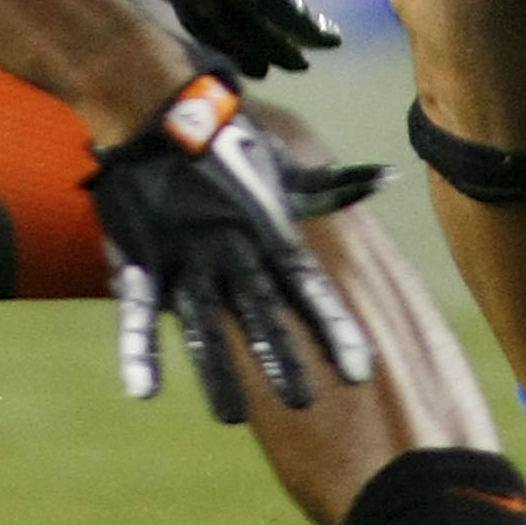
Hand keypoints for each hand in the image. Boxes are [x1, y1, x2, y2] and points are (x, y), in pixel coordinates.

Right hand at [89, 73, 380, 420]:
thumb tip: (388, 177)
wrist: (156, 108)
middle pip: (259, 310)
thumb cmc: (228, 140)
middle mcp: (230, 247)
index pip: (308, 286)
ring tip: (231, 416)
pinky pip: (137, 309)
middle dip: (280, 356)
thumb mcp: (282, 165)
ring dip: (216, 369)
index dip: (333, 328)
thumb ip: (330, 187)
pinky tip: (144, 390)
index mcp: (267, 230)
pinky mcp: (141, 256)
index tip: (360, 371)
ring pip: (202, 320)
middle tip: (303, 403)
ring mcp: (184, 254)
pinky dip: (138, 348)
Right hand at [107, 0, 362, 75]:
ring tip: (258, 64)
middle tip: (300, 64)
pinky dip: (208, 29)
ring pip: (208, 26)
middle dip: (273, 48)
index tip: (334, 37)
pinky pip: (185, 11)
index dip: (308, 28)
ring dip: (237, 47)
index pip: (279, 10)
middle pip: (241, 29)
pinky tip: (216, 28)